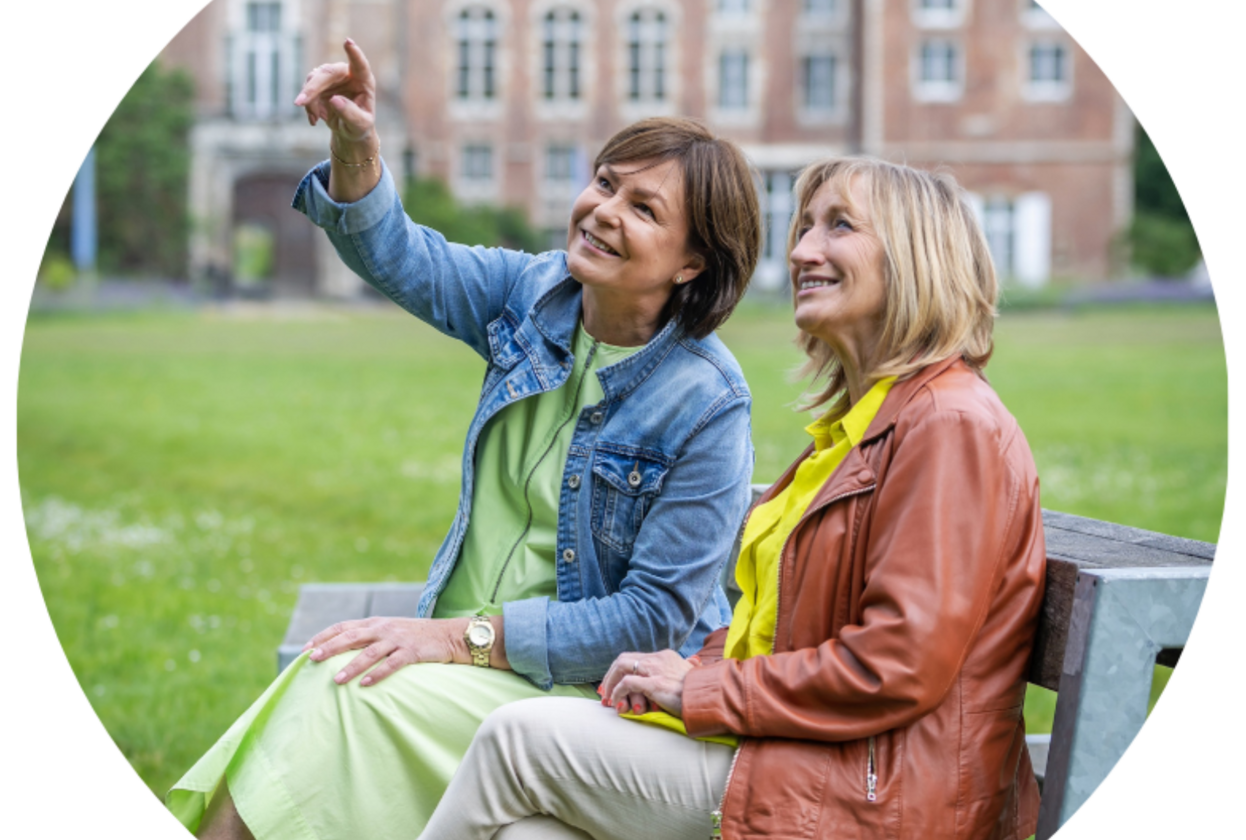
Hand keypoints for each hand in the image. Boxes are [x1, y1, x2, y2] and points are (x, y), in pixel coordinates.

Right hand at [294, 38, 376, 149]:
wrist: (349, 130)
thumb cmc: (360, 126)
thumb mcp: (360, 125)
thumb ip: (350, 113)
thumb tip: (334, 99)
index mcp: (363, 80)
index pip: (360, 64)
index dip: (354, 53)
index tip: (348, 41)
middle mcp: (347, 74)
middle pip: (327, 73)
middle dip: (312, 88)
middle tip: (300, 102)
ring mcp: (332, 77)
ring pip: (313, 80)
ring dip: (309, 100)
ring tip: (316, 118)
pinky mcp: (319, 84)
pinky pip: (307, 90)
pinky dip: (308, 106)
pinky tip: (314, 120)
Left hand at [302, 616, 470, 686]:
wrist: (448, 635)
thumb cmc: (415, 636)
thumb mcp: (390, 631)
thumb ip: (369, 638)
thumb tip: (342, 651)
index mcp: (375, 622)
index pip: (343, 626)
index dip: (324, 636)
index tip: (306, 649)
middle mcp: (383, 628)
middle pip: (351, 636)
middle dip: (330, 647)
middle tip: (312, 659)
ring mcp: (398, 639)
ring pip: (369, 652)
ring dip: (352, 666)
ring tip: (337, 680)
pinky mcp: (412, 651)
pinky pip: (392, 663)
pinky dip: (378, 674)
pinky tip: (366, 684)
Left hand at [597, 650, 699, 717]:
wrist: (711, 698)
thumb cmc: (701, 692)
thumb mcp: (689, 677)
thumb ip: (681, 672)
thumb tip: (690, 666)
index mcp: (665, 656)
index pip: (635, 658)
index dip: (621, 671)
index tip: (614, 684)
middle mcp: (659, 659)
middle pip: (624, 659)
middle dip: (610, 675)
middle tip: (605, 691)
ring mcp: (656, 670)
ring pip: (621, 667)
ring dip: (611, 683)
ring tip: (608, 699)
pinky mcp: (654, 683)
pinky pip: (627, 684)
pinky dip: (618, 693)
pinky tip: (617, 703)